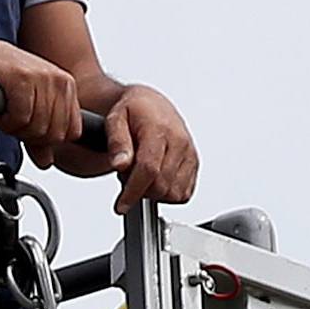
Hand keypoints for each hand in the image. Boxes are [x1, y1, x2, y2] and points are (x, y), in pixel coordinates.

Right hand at [0, 39, 84, 161]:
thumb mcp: (26, 106)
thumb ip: (38, 135)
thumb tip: (46, 160)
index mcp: (65, 85)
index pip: (72, 132)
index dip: (46, 139)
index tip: (27, 129)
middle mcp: (58, 80)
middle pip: (54, 134)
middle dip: (28, 135)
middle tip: (11, 120)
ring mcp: (42, 78)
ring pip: (38, 129)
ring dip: (14, 127)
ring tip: (3, 111)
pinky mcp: (22, 78)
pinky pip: (21, 118)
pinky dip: (5, 120)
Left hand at [98, 85, 198, 210]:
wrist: (150, 104)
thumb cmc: (133, 110)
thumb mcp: (115, 119)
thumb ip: (117, 142)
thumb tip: (120, 164)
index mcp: (160, 129)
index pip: (149, 169)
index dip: (133, 191)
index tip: (121, 205)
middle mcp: (180, 142)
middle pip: (162, 186)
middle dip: (140, 190)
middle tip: (126, 176)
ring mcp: (190, 154)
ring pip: (174, 193)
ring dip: (154, 193)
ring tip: (141, 175)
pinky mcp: (194, 164)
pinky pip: (184, 193)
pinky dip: (167, 193)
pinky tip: (155, 179)